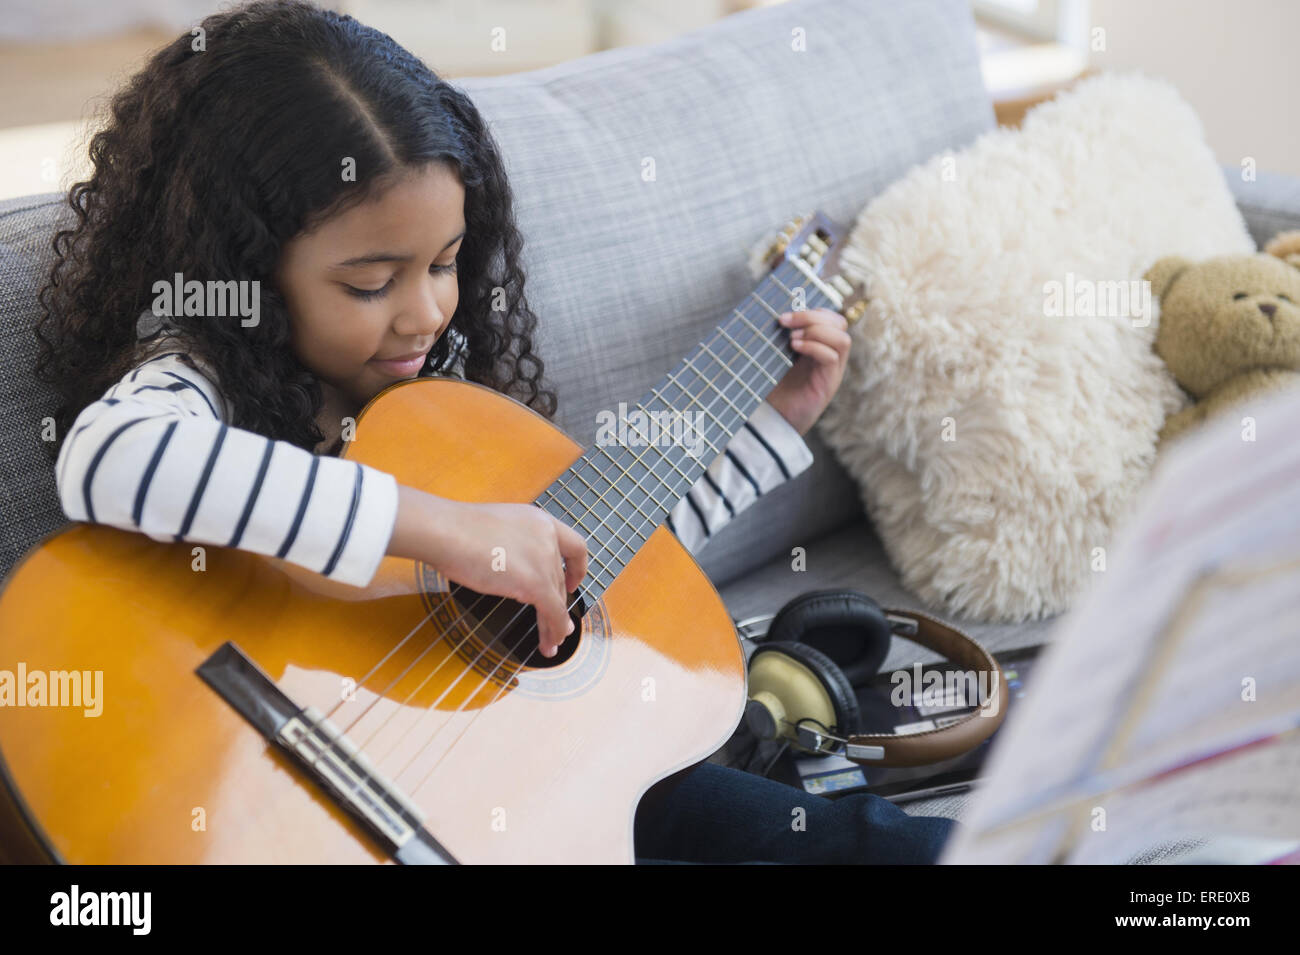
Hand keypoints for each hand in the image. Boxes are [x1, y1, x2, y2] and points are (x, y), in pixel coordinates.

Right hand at [420, 497, 587, 657]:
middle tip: (556, 625)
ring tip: (553, 642)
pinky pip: (553, 613)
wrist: (446, 531)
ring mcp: (543, 560)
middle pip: (557, 579)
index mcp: (540, 521)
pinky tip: (550, 643)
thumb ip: (513, 547)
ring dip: (555, 624)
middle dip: (557, 604)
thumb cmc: (457, 529)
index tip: (572, 583)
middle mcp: (547, 538)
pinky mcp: (535, 582)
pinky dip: (554, 630)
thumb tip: (511, 570)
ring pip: (557, 598)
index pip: (574, 546)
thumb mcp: (498, 530)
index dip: (577, 568)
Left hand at [766, 308, 851, 435]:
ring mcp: (832, 371)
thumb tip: (770, 311)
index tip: (786, 314)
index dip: (813, 310)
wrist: (772, 420)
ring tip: (792, 337)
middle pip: (839, 324)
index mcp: (820, 346)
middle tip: (785, 321)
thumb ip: (780, 336)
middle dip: (812, 316)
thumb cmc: (772, 388)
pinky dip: (814, 347)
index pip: (831, 318)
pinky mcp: (828, 385)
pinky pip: (832, 357)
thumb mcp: (775, 356)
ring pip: (842, 338)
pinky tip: (794, 347)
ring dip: (816, 330)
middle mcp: (831, 357)